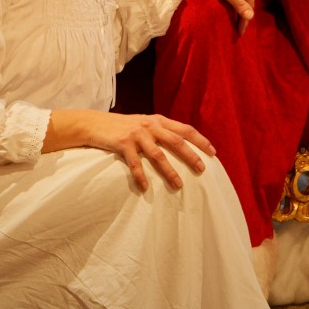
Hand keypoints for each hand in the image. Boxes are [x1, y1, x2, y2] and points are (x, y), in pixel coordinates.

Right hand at [51, 110, 214, 191]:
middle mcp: (150, 126)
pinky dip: (141, 176)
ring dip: (169, 171)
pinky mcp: (123, 144)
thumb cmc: (124, 127)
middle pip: (176, 141)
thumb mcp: (145, 124)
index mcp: (159, 120)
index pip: (185, 129)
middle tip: (202, 169)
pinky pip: (135, 163)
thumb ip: (161, 130)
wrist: (96, 123)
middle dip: (190, 156)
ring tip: (178, 185)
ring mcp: (137, 134)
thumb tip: (182, 144)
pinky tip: (146, 187)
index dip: (200, 140)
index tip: (212, 152)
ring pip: (158, 155)